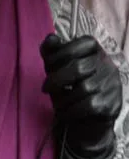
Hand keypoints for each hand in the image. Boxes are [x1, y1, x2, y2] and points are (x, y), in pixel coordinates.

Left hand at [40, 34, 121, 158]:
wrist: (85, 119)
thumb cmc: (67, 85)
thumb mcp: (55, 66)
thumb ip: (50, 51)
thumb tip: (51, 38)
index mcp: (93, 49)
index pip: (75, 47)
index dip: (56, 56)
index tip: (47, 67)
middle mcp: (107, 64)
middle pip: (79, 68)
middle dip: (56, 79)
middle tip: (45, 88)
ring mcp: (112, 84)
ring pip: (84, 88)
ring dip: (63, 98)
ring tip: (56, 103)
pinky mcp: (112, 104)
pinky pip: (89, 106)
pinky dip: (71, 110)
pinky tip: (64, 113)